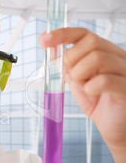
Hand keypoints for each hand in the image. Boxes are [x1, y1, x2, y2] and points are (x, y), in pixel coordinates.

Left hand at [39, 28, 125, 147]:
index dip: (62, 34)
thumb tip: (51, 49)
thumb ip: (67, 67)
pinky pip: (104, 80)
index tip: (44, 40)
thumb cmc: (100, 104)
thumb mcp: (78, 82)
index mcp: (106, 53)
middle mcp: (119, 57)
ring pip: (98, 57)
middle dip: (72, 58)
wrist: (116, 128)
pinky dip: (90, 88)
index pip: (84, 34)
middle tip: (73, 76)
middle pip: (91, 41)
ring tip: (83, 86)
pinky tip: (92, 94)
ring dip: (80, 73)